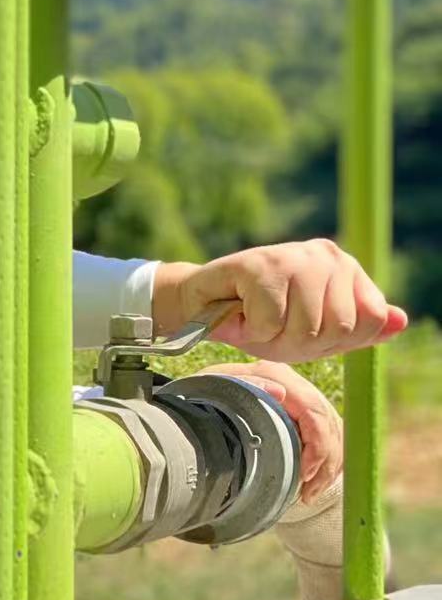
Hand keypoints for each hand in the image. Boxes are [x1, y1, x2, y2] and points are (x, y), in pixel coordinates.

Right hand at [152, 240, 407, 362]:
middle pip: (338, 328)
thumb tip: (401, 321)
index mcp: (345, 268)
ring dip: (273, 339)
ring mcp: (294, 256)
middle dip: (301, 343)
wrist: (198, 306)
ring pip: (306, 327)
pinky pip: (271, 322)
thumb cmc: (256, 318)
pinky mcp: (260, 264)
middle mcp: (326, 255)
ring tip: (255, 322)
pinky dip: (250, 331)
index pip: (369, 320)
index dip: (334, 341)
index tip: (303, 332)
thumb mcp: (314, 331)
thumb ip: (358, 328)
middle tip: (273, 329)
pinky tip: (239, 315)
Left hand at [194, 360, 342, 503]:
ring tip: (309, 494)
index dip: (317, 445)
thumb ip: (246, 386)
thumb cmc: (205, 399)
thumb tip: (280, 392)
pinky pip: (333, 438)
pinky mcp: (306, 414)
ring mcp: (302, 398)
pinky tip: (316, 484)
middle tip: (308, 493)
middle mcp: (294, 384)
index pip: (314, 411)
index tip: (304, 473)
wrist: (198, 402)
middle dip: (324, 463)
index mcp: (275, 375)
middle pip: (329, 424)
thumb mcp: (215, 390)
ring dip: (327, 467)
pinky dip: (329, 463)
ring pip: (335, 433)